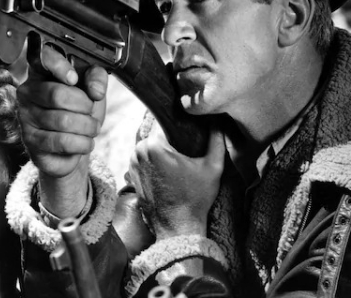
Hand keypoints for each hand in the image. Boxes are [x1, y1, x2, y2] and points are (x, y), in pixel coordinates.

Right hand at [18, 45, 107, 217]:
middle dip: (85, 107)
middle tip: (92, 116)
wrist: (73, 151)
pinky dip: (80, 146)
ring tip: (88, 133)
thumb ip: (95, 77)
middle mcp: (27, 93)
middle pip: (60, 93)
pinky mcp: (31, 143)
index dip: (59, 65)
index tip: (74, 78)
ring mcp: (26, 119)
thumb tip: (94, 83)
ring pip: (64, 120)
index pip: (42, 57)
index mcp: (41, 73)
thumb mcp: (93, 92)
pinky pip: (62, 142)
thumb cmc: (81, 115)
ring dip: (86, 129)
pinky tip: (79, 145)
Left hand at [127, 124, 225, 239]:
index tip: (192, 135)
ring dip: (163, 151)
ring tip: (180, 162)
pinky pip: (145, 159)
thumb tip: (219, 124)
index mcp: (154, 145)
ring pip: (151, 147)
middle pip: (158, 135)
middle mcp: (138, 151)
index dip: (181, 126)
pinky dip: (155, 162)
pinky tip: (170, 172)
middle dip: (172, 140)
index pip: (167, 123)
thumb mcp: (212, 168)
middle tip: (189, 151)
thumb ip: (217, 141)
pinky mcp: (131, 173)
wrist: (177, 226)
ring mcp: (132, 163)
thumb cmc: (195, 198)